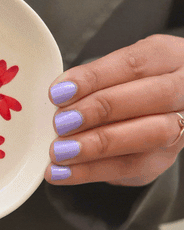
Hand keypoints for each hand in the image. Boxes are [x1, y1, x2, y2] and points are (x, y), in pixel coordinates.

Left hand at [44, 34, 183, 186]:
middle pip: (152, 97)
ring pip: (150, 136)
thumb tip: (59, 96)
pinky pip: (134, 168)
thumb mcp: (117, 69)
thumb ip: (94, 79)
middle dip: (100, 110)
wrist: (157, 111)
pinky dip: (92, 171)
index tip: (59, 92)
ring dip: (97, 146)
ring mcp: (182, 127)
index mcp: (169, 57)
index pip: (134, 64)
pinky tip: (63, 171)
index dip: (95, 78)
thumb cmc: (131, 85)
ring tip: (60, 152)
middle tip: (61, 123)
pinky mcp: (165, 159)